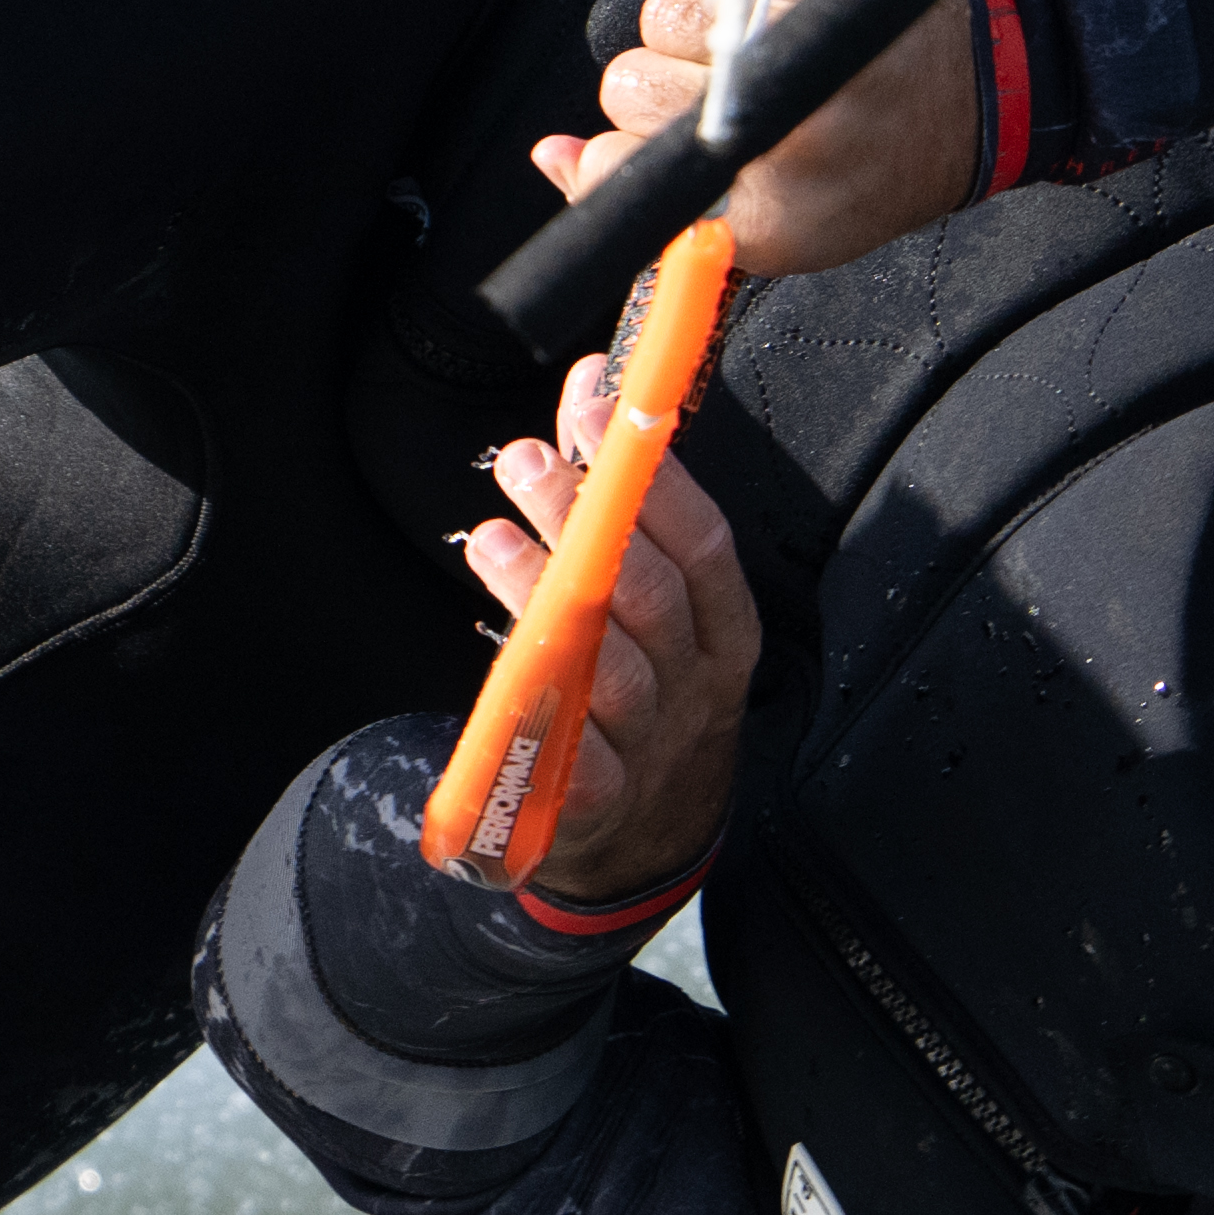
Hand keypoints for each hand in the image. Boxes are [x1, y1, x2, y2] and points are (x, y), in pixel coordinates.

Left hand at [455, 352, 758, 907]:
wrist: (648, 836)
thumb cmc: (641, 686)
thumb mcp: (645, 592)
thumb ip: (618, 491)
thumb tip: (592, 378)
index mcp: (724, 630)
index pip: (705, 544)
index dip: (655, 474)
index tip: (599, 407)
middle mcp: (696, 688)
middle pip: (651, 597)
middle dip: (588, 521)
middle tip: (525, 461)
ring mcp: (651, 752)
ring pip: (610, 670)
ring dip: (547, 598)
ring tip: (490, 539)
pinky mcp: (597, 810)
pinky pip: (576, 766)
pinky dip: (541, 718)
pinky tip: (502, 665)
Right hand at [527, 0, 985, 284]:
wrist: (995, 84)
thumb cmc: (875, 164)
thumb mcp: (776, 228)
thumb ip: (659, 204)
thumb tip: (551, 153)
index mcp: (767, 217)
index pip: (616, 169)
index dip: (621, 151)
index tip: (660, 142)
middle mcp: (780, 130)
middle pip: (626, 86)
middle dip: (657, 85)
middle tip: (723, 92)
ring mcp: (799, 38)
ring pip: (662, 16)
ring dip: (693, 26)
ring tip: (754, 44)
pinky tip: (781, 1)